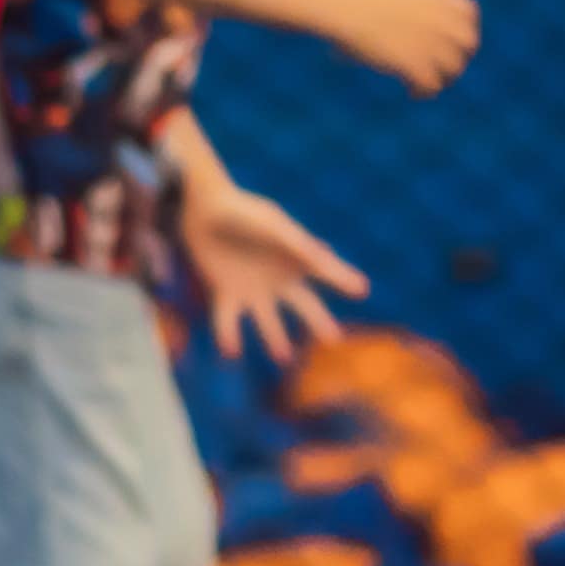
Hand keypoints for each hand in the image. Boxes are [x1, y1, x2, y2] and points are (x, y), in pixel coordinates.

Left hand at [178, 167, 368, 363]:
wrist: (203, 207)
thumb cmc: (243, 213)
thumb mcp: (275, 229)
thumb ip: (299, 245)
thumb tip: (327, 259)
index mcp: (294, 259)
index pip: (325, 273)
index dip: (344, 279)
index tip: (362, 289)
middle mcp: (277, 278)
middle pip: (304, 306)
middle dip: (319, 323)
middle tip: (334, 339)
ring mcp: (251, 289)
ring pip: (267, 322)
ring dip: (275, 340)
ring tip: (283, 358)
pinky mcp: (224, 293)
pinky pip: (228, 320)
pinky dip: (228, 336)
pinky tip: (230, 353)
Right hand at [333, 0, 479, 94]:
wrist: (343, 5)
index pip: (468, 13)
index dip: (465, 26)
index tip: (453, 38)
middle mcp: (440, 18)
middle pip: (468, 42)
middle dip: (460, 54)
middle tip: (444, 66)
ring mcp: (430, 42)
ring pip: (454, 68)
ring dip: (443, 77)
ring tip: (426, 83)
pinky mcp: (415, 63)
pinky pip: (432, 85)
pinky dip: (424, 92)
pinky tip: (412, 92)